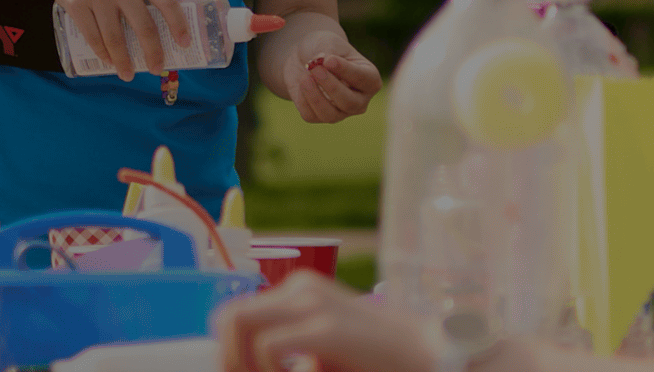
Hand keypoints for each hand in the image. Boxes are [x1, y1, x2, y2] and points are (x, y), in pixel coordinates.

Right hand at [40, 0, 184, 78]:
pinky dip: (102, 53)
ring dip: (124, 62)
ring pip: (116, 38)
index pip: (167, 1)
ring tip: (128, 74)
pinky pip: (93, 36)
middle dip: (153, 53)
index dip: (178, 25)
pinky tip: (108, 60)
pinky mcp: (75, 3)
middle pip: (144, 26)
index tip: (184, 44)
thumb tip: (161, 21)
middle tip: (157, 68)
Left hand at [213, 271, 436, 371]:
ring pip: (235, 323)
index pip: (236, 314)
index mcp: (299, 292)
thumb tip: (238, 366)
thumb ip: (285, 350)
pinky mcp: (324, 327)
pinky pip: (267, 347)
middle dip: (226, 358)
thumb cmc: (374, 360)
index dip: (227, 352)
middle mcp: (301, 289)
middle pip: (227, 315)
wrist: (427, 355)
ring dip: (240, 361)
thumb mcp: (318, 350)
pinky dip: (267, 371)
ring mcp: (312, 303)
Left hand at [283, 27, 382, 122]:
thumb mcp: (329, 42)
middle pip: (349, 103)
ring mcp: (341, 112)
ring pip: (330, 115)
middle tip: (314, 68)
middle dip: (330, 86)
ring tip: (304, 76)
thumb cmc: (325, 47)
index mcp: (370, 79)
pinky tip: (301, 83)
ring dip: (314, 95)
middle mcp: (359, 99)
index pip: (364, 80)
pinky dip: (302, 99)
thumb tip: (322, 65)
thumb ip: (329, 52)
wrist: (305, 56)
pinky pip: (310, 115)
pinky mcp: (319, 117)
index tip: (329, 59)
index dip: (346, 71)